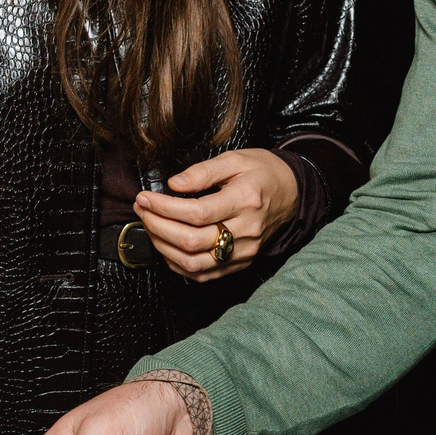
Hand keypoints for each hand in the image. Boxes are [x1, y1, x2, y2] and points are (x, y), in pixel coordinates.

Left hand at [133, 147, 298, 279]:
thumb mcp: (235, 159)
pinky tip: (167, 246)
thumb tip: (173, 184)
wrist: (293, 194)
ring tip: (150, 226)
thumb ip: (202, 171)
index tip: (145, 198)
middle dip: (157, 226)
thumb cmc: (263, 173)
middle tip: (141, 210)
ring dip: (163, 247)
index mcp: (246, 200)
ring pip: (194, 263)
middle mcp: (247, 231)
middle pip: (192, 241)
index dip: (164, 208)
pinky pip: (203, 274)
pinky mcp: (241, 263)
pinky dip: (178, 264)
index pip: (197, 213)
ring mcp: (245, 252)